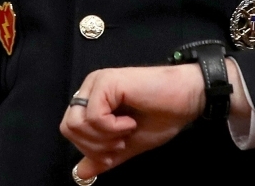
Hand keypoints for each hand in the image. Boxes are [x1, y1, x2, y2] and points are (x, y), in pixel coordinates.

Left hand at [61, 62, 246, 179]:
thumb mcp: (127, 144)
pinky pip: (94, 117)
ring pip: (77, 123)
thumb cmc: (161, 117)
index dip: (91, 148)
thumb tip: (78, 173)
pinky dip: (112, 128)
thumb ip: (102, 156)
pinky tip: (130, 122)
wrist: (186, 100)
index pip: (70, 130)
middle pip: (69, 127)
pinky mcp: (107, 82)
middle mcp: (91, 88)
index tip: (117, 149)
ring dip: (104, 137)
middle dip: (95, 145)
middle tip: (121, 142)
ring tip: (126, 131)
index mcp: (92, 100)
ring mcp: (98, 82)